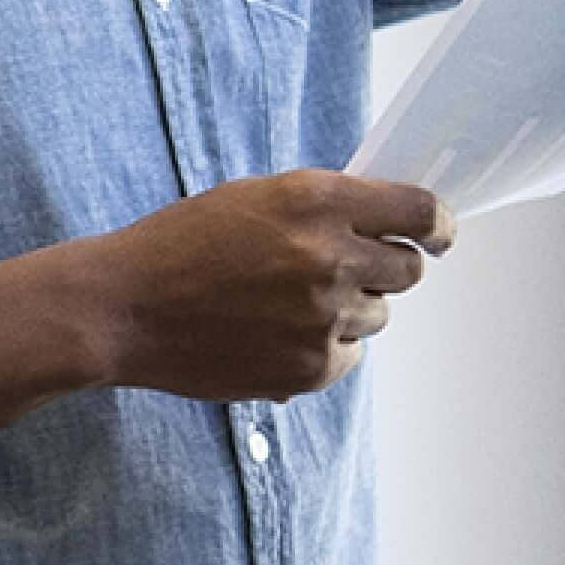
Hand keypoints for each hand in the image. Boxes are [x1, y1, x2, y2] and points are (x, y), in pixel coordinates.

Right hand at [90, 169, 454, 402]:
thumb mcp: (260, 196)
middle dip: (389, 266)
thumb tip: (388, 221)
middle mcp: (329, 258)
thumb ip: (328, 205)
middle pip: (409, 268)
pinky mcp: (308, 368)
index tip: (438, 233)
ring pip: (378, 315)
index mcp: (318, 201)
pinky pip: (349, 356)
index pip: (418, 211)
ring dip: (351, 308)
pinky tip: (279, 333)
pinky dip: (326, 347)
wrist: (126, 307)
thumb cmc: (186, 243)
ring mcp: (321, 318)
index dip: (436, 224)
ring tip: (291, 302)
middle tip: (352, 268)